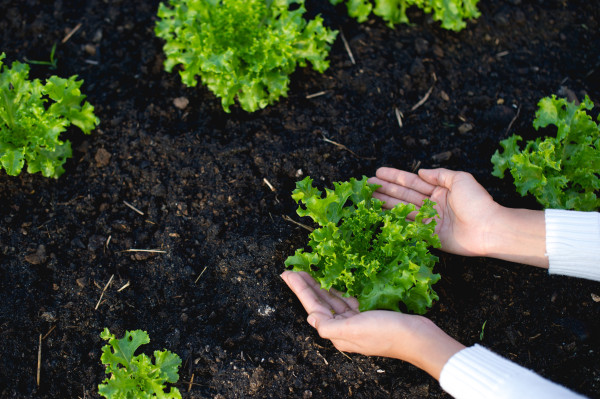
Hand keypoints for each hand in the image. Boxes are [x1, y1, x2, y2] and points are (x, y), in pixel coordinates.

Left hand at [280, 270, 463, 379]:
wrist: (417, 337)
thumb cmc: (386, 333)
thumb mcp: (352, 330)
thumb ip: (328, 325)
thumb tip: (311, 319)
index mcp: (337, 333)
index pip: (313, 307)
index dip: (299, 290)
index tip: (287, 273)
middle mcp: (344, 328)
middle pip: (320, 303)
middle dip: (306, 286)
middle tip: (294, 268)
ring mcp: (356, 321)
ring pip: (333, 300)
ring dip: (321, 285)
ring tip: (309, 271)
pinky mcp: (369, 314)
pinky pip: (348, 299)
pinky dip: (339, 289)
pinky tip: (335, 281)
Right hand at [368, 167, 499, 256]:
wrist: (488, 228)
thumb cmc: (477, 202)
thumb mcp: (460, 179)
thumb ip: (440, 174)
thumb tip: (421, 172)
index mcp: (439, 190)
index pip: (412, 181)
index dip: (394, 176)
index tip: (378, 172)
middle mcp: (431, 204)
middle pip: (403, 195)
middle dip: (385, 189)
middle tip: (367, 184)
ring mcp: (429, 220)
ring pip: (402, 209)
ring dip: (385, 203)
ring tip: (369, 197)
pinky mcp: (428, 236)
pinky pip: (408, 227)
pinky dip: (394, 222)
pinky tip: (380, 216)